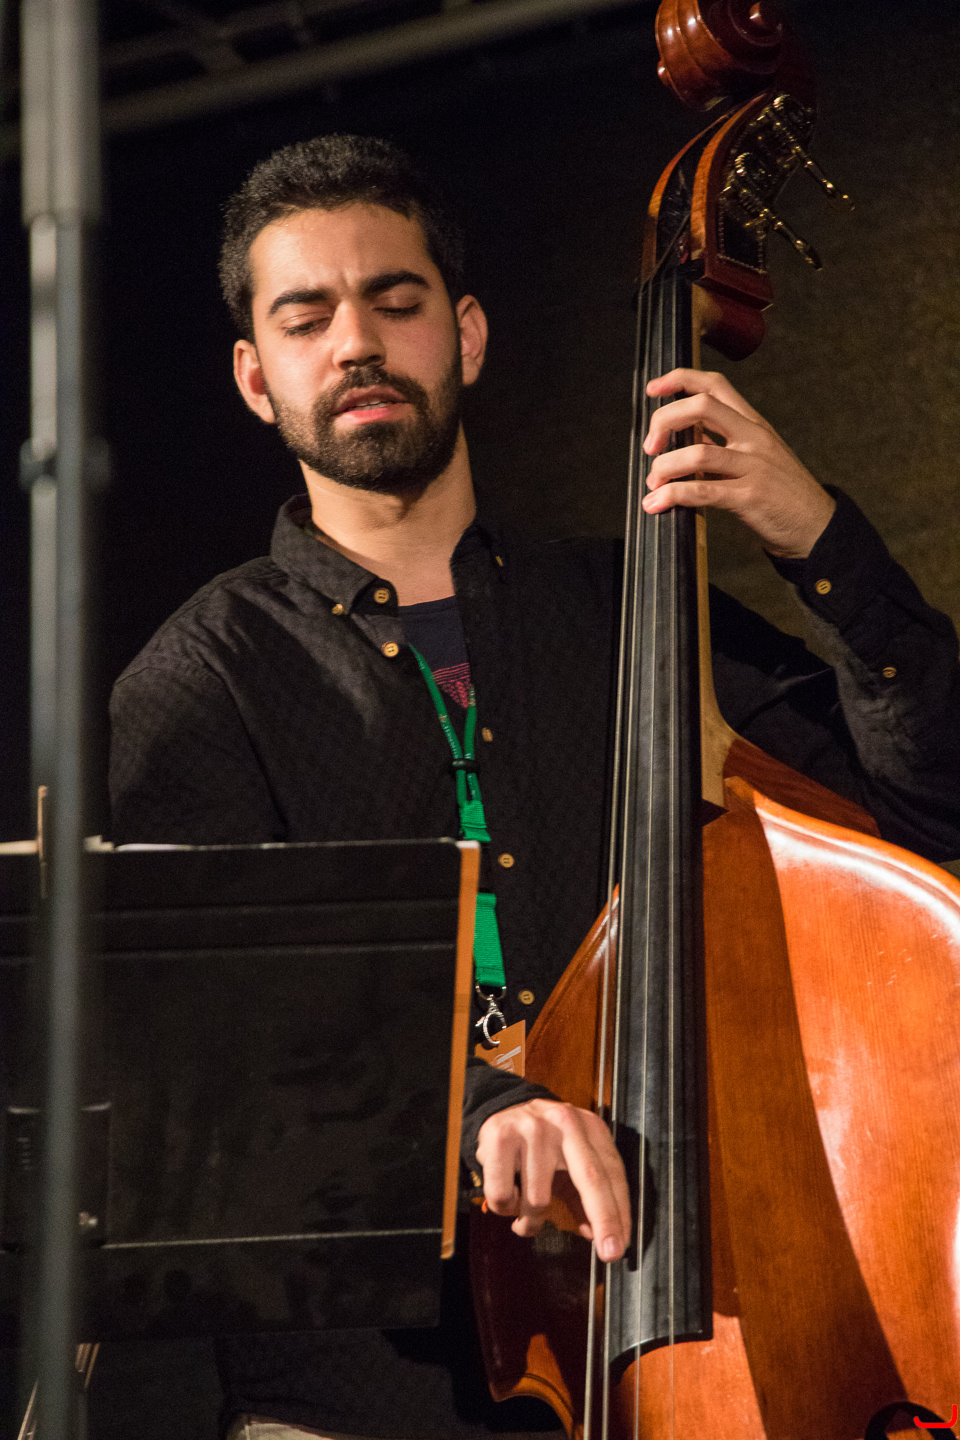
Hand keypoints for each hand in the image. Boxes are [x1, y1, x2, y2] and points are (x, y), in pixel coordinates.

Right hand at [475, 1098, 630, 1260]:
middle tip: (609, 1253)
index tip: (620, 1245)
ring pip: (538, 1199)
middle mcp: (565, 1122)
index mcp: (590, 1128)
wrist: (503, 1109)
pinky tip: (509, 1194)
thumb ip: (585, 1195)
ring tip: (525, 1211)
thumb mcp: (572, 1161)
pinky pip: (503, 1196)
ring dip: (531, 1221)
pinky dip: (505, 1207)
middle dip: (604, 1219)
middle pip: (591, 1178)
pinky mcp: (499, 1136)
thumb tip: (594, 1233)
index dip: (618, 1213)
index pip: (611, 1174)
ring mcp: (532, 1127)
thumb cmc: (545, 1143)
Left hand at [642, 368, 835, 557]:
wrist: (816, 525)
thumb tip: (676, 441)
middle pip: (701, 407)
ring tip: (654, 484)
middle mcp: (754, 437)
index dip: (679, 379)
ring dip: (664, 467)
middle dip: (664, 421)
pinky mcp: (751, 496)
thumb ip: (720, 444)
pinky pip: (703, 491)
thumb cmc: (781, 492)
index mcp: (753, 423)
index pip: (714, 385)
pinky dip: (673, 496)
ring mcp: (754, 466)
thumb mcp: (755, 456)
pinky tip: (658, 503)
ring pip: (697, 453)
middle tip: (651, 447)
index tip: (653, 389)